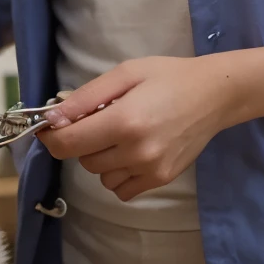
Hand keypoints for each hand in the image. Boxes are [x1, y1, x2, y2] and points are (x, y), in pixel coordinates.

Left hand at [39, 56, 236, 200]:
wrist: (214, 95)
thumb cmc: (168, 76)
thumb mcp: (125, 74)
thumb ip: (86, 98)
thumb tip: (52, 118)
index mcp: (124, 121)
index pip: (68, 143)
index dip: (51, 137)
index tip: (49, 127)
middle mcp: (136, 151)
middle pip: (83, 160)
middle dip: (84, 141)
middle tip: (103, 119)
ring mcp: (150, 169)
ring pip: (100, 176)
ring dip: (102, 158)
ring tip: (123, 134)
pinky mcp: (161, 179)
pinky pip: (121, 189)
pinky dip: (118, 174)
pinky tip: (132, 152)